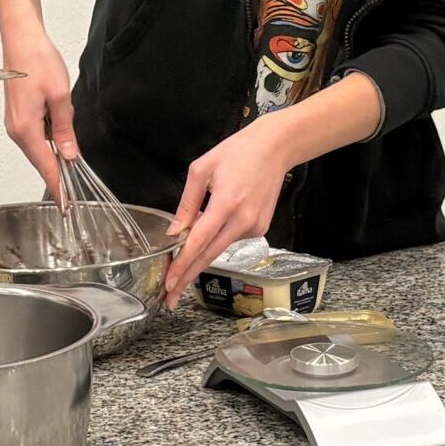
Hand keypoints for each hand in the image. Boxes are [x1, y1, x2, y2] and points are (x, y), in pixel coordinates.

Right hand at [0, 21, 77, 205]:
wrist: (20, 38)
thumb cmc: (36, 61)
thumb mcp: (60, 96)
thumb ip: (65, 129)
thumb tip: (69, 154)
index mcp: (26, 129)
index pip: (46, 167)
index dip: (59, 187)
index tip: (67, 206)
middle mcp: (16, 130)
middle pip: (42, 159)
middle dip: (60, 164)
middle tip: (75, 169)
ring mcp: (15, 123)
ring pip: (40, 145)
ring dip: (56, 142)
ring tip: (65, 115)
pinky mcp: (18, 115)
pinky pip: (36, 133)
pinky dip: (50, 132)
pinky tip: (58, 114)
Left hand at [161, 117, 292, 308]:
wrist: (275, 148)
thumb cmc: (236, 152)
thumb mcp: (202, 169)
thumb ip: (187, 203)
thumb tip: (176, 232)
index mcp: (226, 203)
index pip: (199, 242)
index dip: (182, 264)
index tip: (169, 283)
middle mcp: (243, 221)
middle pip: (210, 256)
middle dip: (188, 276)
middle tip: (170, 297)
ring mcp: (255, 227)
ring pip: (220, 247)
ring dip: (201, 255)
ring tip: (183, 258)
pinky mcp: (261, 228)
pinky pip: (232, 238)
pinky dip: (218, 236)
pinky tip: (217, 220)